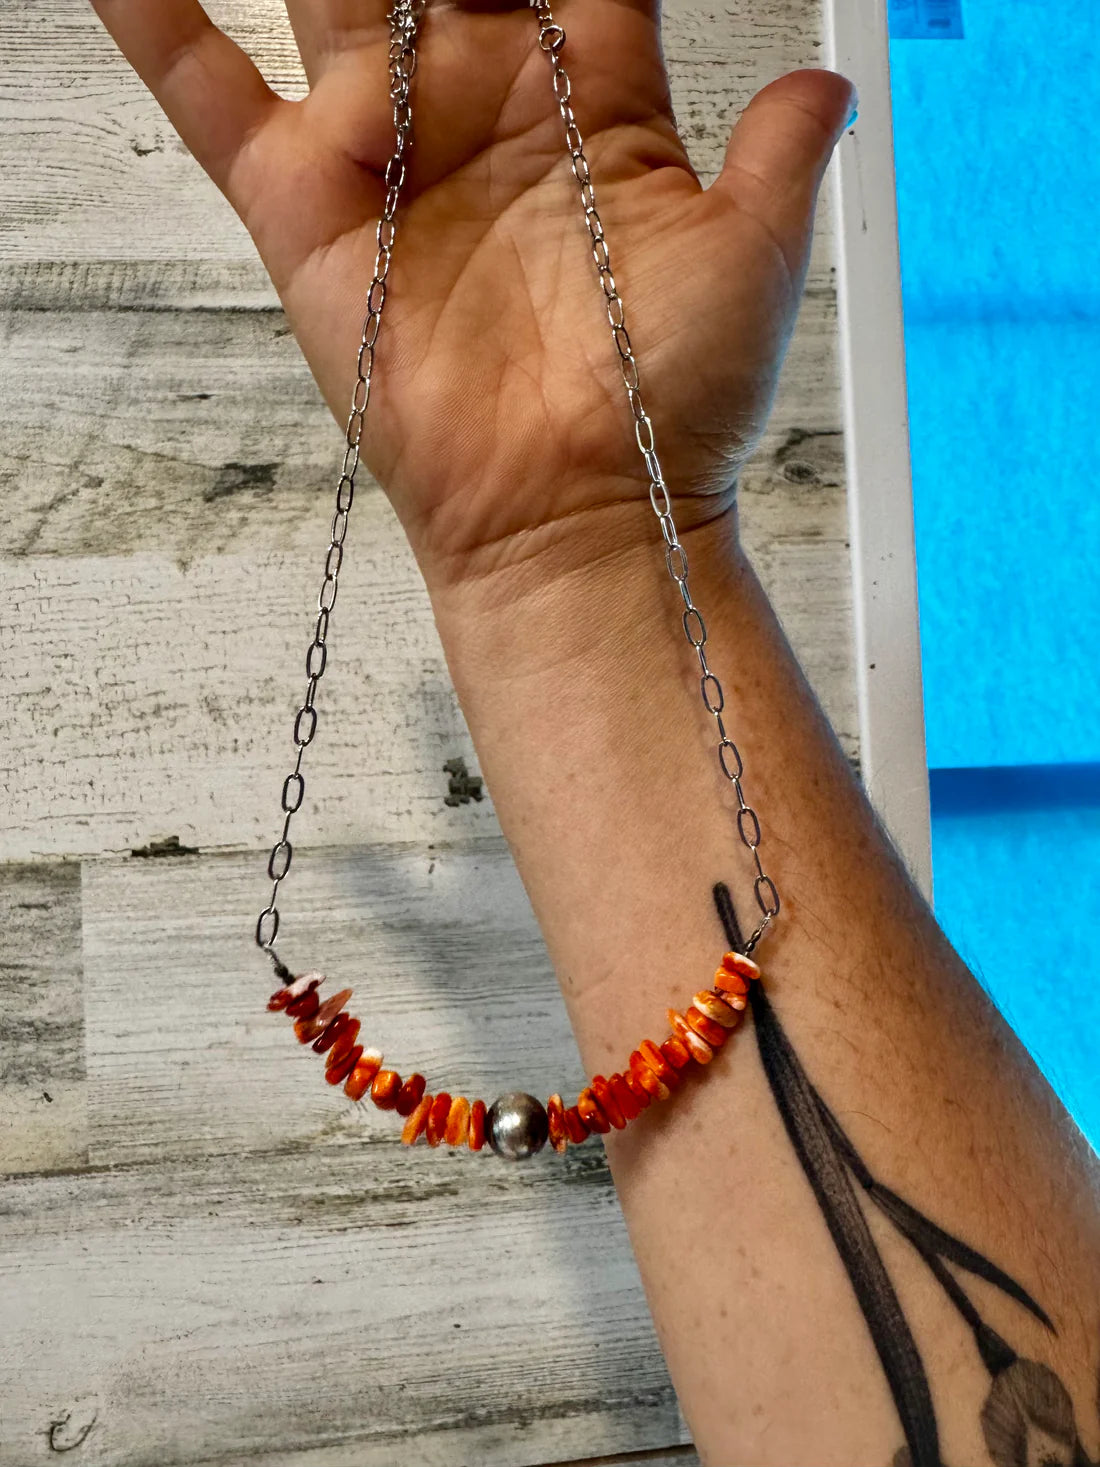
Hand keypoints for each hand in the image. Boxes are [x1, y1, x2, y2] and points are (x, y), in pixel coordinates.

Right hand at [92, 0, 854, 587]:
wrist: (580, 513)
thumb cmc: (669, 407)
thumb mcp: (751, 260)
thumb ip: (779, 155)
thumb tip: (829, 84)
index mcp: (591, 98)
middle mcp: (482, 108)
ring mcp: (388, 153)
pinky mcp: (306, 213)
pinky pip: (210, 95)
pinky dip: (156, 24)